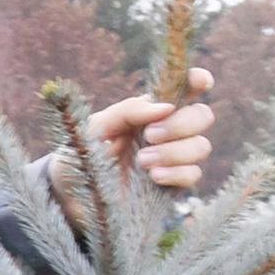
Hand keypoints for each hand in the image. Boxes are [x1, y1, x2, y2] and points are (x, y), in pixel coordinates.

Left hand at [85, 66, 214, 189]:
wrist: (72, 193)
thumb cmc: (82, 153)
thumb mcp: (96, 126)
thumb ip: (128, 111)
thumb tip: (164, 108)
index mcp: (151, 111)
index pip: (185, 88)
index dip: (198, 81)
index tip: (200, 82)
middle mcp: (169, 131)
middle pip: (203, 115)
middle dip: (181, 124)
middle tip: (149, 136)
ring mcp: (174, 158)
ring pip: (201, 146)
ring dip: (174, 151)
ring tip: (142, 161)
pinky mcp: (173, 184)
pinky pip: (193, 174)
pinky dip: (176, 173)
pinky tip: (153, 176)